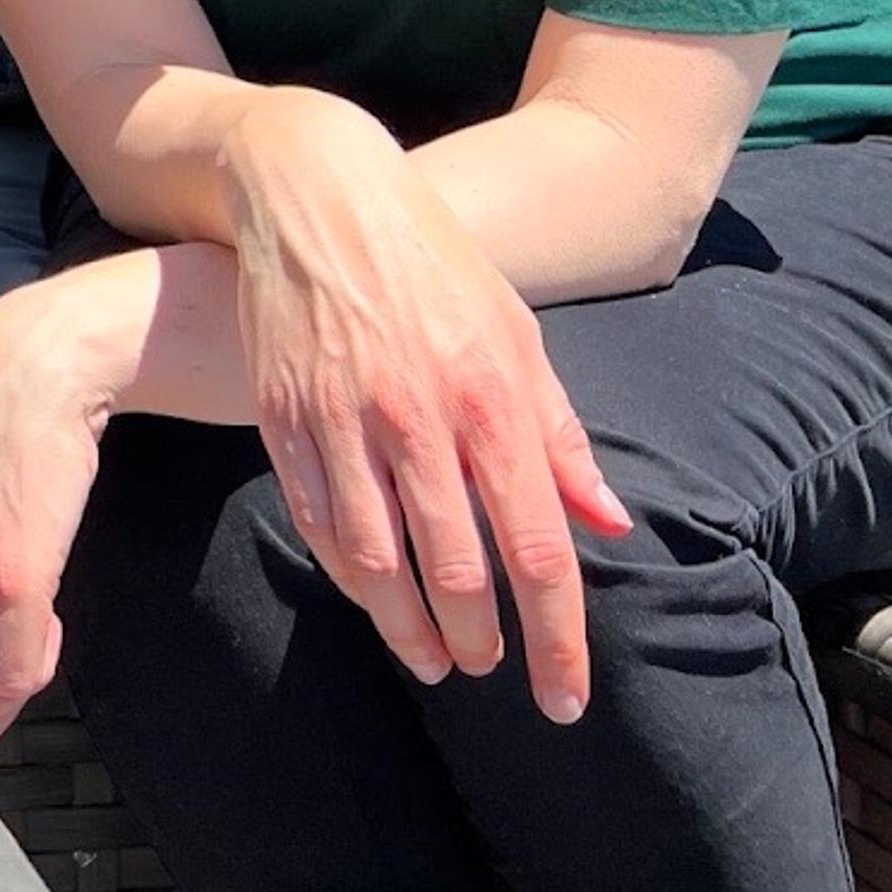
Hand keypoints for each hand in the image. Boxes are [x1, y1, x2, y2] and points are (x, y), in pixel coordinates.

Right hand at [221, 92, 632, 721]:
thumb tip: (608, 524)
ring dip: (408, 628)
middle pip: (458, 570)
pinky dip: (347, 575)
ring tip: (432, 660)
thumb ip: (562, 436)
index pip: (537, 550)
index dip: (558, 637)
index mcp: (492, 397)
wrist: (318, 193)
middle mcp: (418, 416)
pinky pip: (317, 521)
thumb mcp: (517, 334)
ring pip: (377, 562)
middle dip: (480, 642)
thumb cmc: (433, 263)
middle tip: (489, 672)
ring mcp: (341, 418)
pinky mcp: (282, 416)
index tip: (565, 698)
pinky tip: (371, 596)